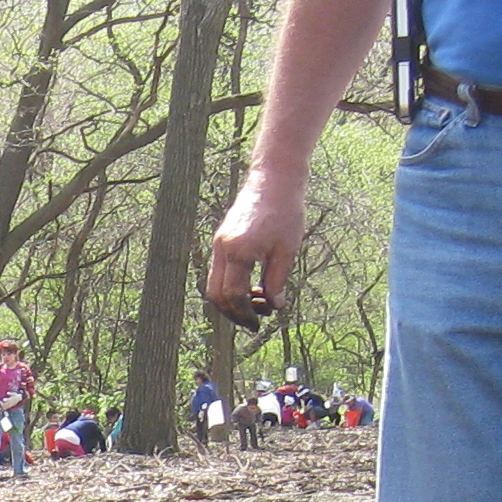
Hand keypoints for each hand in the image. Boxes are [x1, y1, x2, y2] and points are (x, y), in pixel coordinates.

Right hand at [206, 168, 303, 324]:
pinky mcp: (222, 239)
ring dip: (232, 300)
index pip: (234, 295)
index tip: (258, 323)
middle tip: (254, 320)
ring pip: (214, 284)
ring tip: (257, 302)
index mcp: (238, 251)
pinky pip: (219, 271)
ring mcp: (219, 243)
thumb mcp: (287, 250)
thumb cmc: (285, 211)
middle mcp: (222, 248)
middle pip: (216, 294)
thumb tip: (274, 306)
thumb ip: (277, 281)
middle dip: (233, 312)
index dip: (245, 313)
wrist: (274, 179)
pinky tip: (253, 286)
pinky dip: (231, 285)